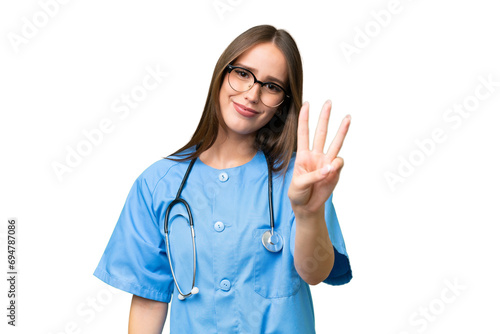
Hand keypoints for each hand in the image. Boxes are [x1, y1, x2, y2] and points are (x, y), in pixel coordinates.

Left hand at [288, 100, 350, 216]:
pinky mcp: (335, 171)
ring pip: (335, 143)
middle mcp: (315, 155)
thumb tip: (331, 167)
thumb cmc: (298, 193)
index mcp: (302, 155)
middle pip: (320, 133)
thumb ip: (313, 175)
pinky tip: (331, 171)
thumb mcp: (298, 185)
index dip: (304, 119)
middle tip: (328, 103)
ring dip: (341, 130)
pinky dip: (336, 165)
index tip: (307, 105)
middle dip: (324, 118)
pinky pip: (339, 163)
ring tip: (347, 118)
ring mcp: (326, 162)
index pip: (303, 133)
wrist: (307, 207)